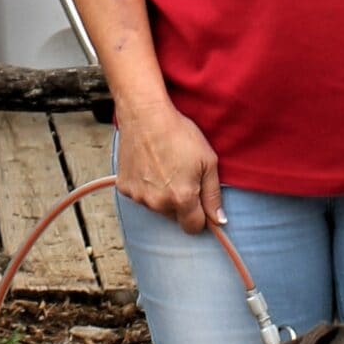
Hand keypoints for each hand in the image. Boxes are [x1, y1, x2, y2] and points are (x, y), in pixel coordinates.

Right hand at [118, 100, 223, 234]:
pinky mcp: (124, 188)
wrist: (145, 116)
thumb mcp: (208, 162)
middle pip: (175, 218)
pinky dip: (146, 187)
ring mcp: (139, 196)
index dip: (200, 216)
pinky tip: (149, 166)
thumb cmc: (178, 134)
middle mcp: (158, 203)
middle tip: (182, 177)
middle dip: (181, 204)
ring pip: (157, 207)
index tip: (200, 202)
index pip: (193, 227)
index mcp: (182, 199)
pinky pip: (140, 196)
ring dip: (162, 195)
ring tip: (164, 168)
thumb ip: (213, 195)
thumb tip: (219, 220)